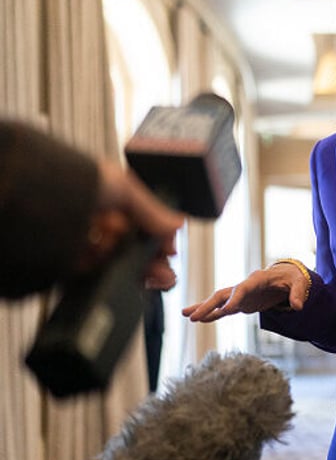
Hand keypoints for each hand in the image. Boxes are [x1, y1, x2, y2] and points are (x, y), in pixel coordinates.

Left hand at [76, 159, 183, 289]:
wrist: (32, 201)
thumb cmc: (70, 181)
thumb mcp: (123, 188)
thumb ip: (153, 210)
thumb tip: (178, 223)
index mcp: (110, 200)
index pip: (144, 225)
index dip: (160, 238)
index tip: (169, 249)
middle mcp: (97, 222)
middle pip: (134, 248)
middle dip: (153, 260)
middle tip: (163, 270)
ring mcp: (83, 246)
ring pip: (119, 265)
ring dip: (138, 271)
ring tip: (151, 276)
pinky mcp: (70, 267)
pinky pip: (97, 277)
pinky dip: (112, 278)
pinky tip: (123, 275)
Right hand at [182, 262, 310, 321]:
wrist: (286, 275)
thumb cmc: (292, 278)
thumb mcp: (299, 282)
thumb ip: (298, 293)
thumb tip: (298, 306)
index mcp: (258, 279)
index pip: (243, 288)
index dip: (235, 298)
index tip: (226, 310)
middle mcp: (245, 286)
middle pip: (223, 294)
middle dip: (209, 305)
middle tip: (193, 316)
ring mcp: (241, 295)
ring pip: (218, 301)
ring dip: (203, 308)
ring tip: (186, 316)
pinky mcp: (241, 303)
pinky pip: (223, 309)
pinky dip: (212, 314)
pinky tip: (199, 320)